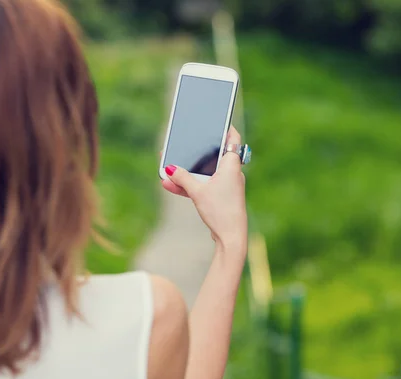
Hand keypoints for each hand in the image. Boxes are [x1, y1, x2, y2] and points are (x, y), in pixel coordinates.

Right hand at [161, 127, 247, 250]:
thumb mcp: (197, 192)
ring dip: (188, 172)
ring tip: (167, 170)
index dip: (225, 128)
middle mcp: (232, 173)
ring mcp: (227, 186)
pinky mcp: (221, 198)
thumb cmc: (220, 211)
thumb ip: (182, 178)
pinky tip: (171, 185)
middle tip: (183, 142)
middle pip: (214, 155)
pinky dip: (191, 185)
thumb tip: (169, 168)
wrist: (231, 237)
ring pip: (205, 173)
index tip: (217, 119)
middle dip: (196, 152)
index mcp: (231, 165)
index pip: (232, 139)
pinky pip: (204, 186)